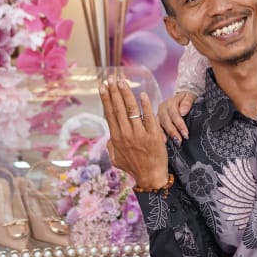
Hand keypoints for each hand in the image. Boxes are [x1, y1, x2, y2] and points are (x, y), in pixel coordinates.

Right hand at [98, 77, 168, 191]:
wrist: (151, 177)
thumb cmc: (134, 167)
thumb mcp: (116, 158)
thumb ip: (111, 145)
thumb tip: (109, 135)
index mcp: (116, 138)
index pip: (110, 114)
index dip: (106, 99)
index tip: (103, 87)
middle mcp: (126, 134)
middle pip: (119, 108)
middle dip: (114, 92)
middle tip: (112, 78)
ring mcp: (140, 134)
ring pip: (132, 110)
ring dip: (126, 94)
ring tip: (123, 82)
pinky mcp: (153, 135)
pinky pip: (149, 117)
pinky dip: (146, 105)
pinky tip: (143, 95)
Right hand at [157, 89, 197, 142]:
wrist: (182, 97)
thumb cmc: (187, 98)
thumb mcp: (189, 96)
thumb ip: (187, 102)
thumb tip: (183, 111)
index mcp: (170, 102)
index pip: (175, 115)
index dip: (180, 125)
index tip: (185, 134)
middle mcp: (162, 108)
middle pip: (166, 121)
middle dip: (173, 132)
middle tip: (180, 141)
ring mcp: (158, 114)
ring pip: (160, 125)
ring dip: (166, 135)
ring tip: (172, 143)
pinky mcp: (156, 120)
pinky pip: (156, 128)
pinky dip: (160, 135)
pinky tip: (164, 142)